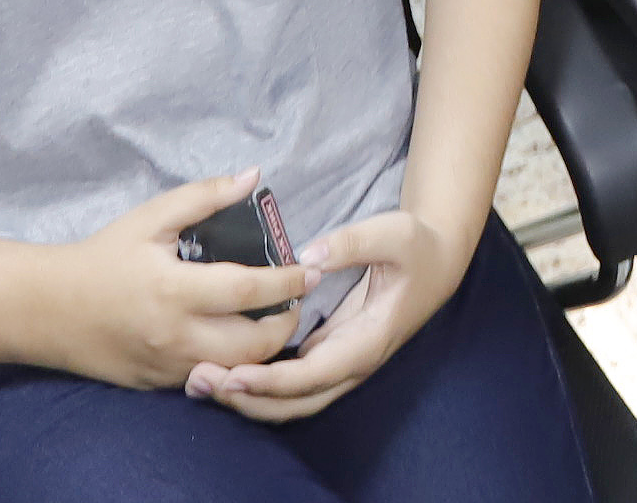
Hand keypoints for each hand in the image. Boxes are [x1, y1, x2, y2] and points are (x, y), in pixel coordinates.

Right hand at [34, 173, 311, 391]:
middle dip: (285, 324)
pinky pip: (210, 378)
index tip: (310, 269)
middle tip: (296, 300)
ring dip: (263, 348)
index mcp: (175, 292)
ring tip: (272, 319)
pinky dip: (232, 361)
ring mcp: (169, 367)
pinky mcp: (160, 384)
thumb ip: (204, 197)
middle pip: (253, 345)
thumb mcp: (151, 218)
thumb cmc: (103, 257)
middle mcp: (176, 337)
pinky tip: (236, 337)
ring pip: (237, 370)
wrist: (48, 309)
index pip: (248, 291)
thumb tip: (253, 176)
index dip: (287, 281)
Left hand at [187, 206, 462, 420]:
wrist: (437, 260)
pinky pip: (287, 382)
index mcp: (366, 341)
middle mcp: (350, 363)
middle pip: (294, 403)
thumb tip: (311, 255)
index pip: (312, 376)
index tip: (232, 375)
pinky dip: (255, 383)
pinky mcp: (327, 354)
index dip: (271, 381)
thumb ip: (352, 243)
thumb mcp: (393, 234)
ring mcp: (338, 363)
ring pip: (288, 400)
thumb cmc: (415, 246)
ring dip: (245, 396)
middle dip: (245, 399)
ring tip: (199, 380)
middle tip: (200, 379)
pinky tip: (222, 368)